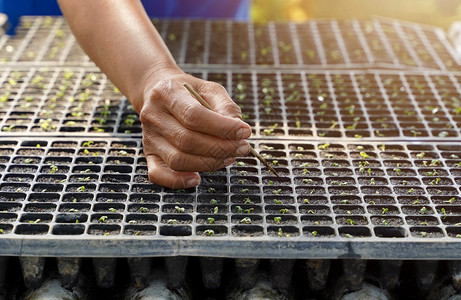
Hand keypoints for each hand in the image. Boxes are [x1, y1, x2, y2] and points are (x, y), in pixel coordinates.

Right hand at [138, 68, 250, 188]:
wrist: (158, 92)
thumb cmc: (188, 92)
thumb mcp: (209, 89)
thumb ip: (225, 106)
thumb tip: (238, 130)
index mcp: (167, 93)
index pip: (193, 115)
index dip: (222, 127)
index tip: (244, 132)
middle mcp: (153, 116)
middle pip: (187, 140)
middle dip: (220, 148)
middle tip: (242, 147)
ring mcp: (149, 137)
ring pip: (178, 160)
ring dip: (209, 163)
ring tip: (229, 157)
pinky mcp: (149, 155)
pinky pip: (158, 175)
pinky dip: (178, 181)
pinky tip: (197, 179)